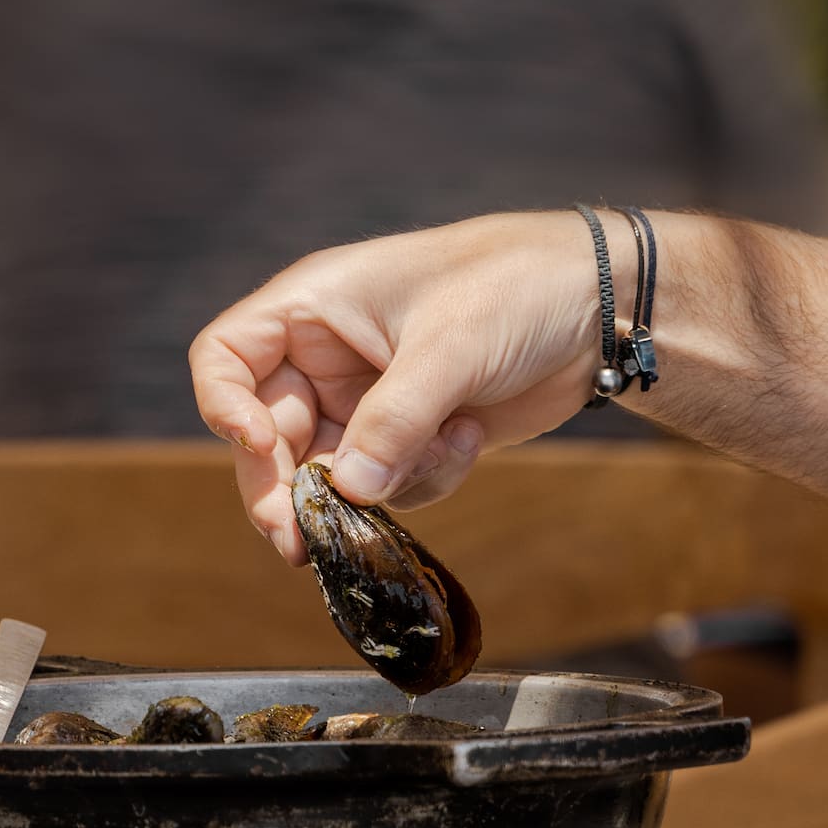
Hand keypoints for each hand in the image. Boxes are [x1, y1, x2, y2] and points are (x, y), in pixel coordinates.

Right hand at [189, 211, 619, 562]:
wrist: (602, 308)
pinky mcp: (409, 437)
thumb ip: (393, 422)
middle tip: (305, 542)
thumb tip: (346, 493)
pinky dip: (424, 478)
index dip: (226, 408)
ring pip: (328, 475)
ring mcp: (366, 401)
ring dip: (377, 485)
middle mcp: (326, 356)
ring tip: (443, 449)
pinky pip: (386, 485)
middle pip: (266, 438)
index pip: (225, 358)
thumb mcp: (451, 345)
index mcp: (314, 307)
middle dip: (290, 489)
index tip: (260, 448)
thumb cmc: (518, 285)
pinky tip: (469, 438)